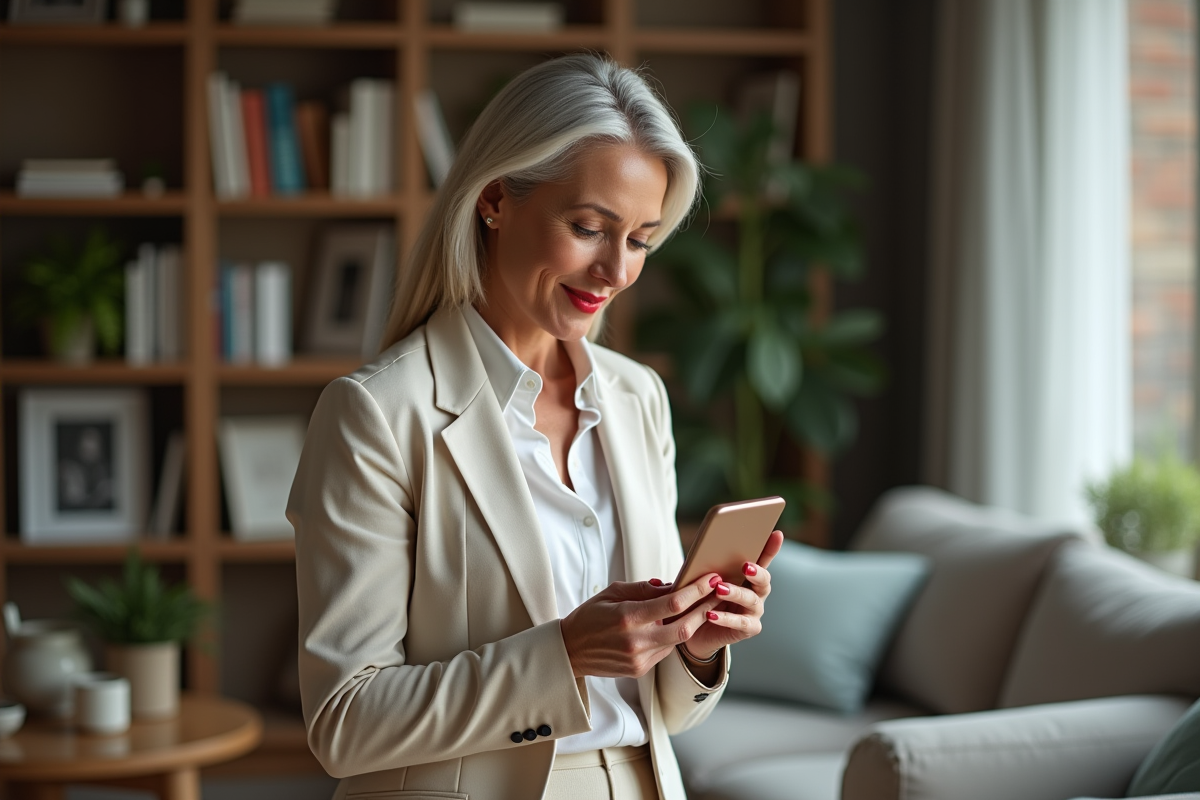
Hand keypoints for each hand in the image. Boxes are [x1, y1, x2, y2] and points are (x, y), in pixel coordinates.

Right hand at [560, 572, 720, 678]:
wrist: (569, 652)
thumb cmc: (589, 617)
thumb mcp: (611, 593)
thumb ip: (643, 589)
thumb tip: (670, 584)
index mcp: (627, 617)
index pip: (672, 603)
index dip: (696, 590)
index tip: (711, 577)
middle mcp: (636, 641)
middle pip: (684, 626)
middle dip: (706, 608)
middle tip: (721, 593)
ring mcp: (639, 659)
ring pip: (677, 640)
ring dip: (694, 622)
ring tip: (707, 605)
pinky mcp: (640, 670)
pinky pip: (666, 650)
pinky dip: (674, 635)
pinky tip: (680, 623)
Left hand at [682, 529, 784, 660]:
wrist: (696, 630)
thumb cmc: (700, 599)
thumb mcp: (701, 580)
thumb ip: (705, 567)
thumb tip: (701, 550)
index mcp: (748, 576)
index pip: (762, 558)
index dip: (770, 547)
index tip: (776, 534)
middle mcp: (757, 592)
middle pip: (763, 580)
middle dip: (756, 572)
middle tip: (744, 566)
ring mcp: (754, 611)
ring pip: (751, 600)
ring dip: (735, 593)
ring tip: (719, 589)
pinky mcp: (749, 629)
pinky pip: (740, 622)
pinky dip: (725, 618)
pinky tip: (710, 614)